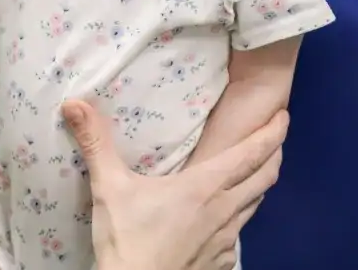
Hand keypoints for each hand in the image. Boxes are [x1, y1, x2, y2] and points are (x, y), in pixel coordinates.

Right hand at [62, 100, 286, 269]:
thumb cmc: (128, 241)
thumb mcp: (109, 188)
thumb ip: (96, 144)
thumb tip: (74, 103)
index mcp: (205, 187)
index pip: (251, 154)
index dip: (272, 133)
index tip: (283, 116)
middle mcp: (224, 211)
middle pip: (264, 178)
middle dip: (274, 154)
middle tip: (276, 137)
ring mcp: (226, 241)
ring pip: (255, 206)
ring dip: (260, 185)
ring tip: (256, 172)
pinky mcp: (221, 264)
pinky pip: (239, 235)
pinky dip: (240, 218)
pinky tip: (227, 219)